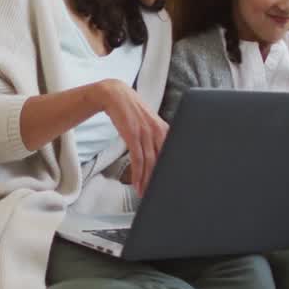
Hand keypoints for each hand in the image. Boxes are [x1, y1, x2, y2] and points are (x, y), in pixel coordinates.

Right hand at [92, 80, 167, 195]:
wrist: (116, 95)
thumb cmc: (132, 111)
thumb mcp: (149, 123)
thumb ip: (156, 137)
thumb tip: (159, 157)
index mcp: (165, 129)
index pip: (172, 154)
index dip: (172, 170)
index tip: (170, 184)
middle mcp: (158, 131)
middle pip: (162, 161)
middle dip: (159, 179)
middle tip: (158, 193)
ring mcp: (146, 133)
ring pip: (150, 163)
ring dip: (147, 180)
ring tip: (145, 192)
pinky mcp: (132, 135)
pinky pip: (137, 159)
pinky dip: (138, 174)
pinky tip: (137, 183)